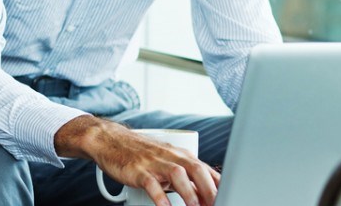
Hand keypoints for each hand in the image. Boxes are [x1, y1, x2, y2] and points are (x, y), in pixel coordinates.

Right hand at [55, 115, 219, 205]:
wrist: (111, 141)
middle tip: (217, 205)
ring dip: (190, 194)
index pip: (207, 169)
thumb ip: (185, 174)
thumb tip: (206, 191)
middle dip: (210, 190)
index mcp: (180, 154)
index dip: (219, 185)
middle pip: (197, 170)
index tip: (229, 197)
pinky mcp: (138, 171)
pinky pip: (152, 184)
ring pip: (177, 175)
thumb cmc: (141, 153)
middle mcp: (170, 156)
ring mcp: (154, 163)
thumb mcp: (167, 160)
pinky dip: (160, 197)